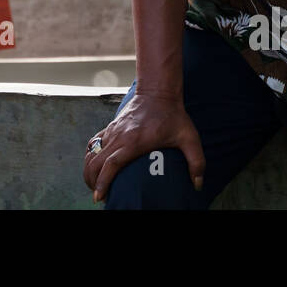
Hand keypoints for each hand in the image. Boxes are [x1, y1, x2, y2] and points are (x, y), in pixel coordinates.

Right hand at [82, 91, 205, 203]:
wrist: (158, 90)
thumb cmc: (173, 115)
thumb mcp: (189, 137)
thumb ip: (196, 161)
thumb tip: (198, 185)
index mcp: (134, 141)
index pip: (111, 164)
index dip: (103, 181)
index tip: (100, 196)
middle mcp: (119, 136)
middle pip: (95, 161)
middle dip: (91, 181)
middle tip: (98, 196)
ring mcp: (113, 130)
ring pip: (92, 152)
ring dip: (89, 170)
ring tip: (93, 185)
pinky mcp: (111, 126)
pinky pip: (94, 142)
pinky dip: (90, 155)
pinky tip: (93, 165)